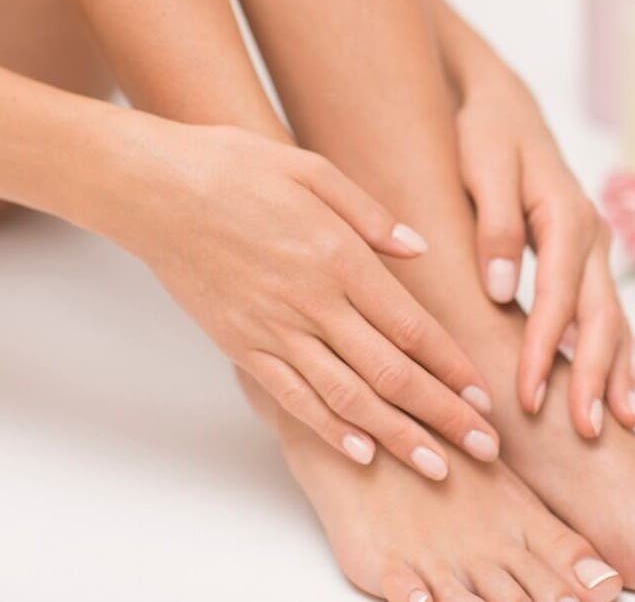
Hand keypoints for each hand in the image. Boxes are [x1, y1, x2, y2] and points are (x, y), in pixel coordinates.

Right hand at [115, 123, 498, 478]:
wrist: (149, 188)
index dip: (453, 367)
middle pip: (391, 373)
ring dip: (398, 436)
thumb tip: (419, 250)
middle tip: (485, 448)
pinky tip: (363, 453)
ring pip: (347, 397)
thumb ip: (371, 215)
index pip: (413, 327)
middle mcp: (313, 302)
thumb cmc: (233, 167)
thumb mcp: (312, 169)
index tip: (485, 397)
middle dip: (444, 415)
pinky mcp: (240, 345)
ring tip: (439, 467)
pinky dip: (329, 429)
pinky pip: (291, 398)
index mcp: (340, 258)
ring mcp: (274, 329)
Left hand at [455, 74, 634, 436]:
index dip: (545, 348)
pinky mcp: (589, 260)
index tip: (529, 395)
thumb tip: (500, 289)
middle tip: (586, 431)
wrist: (505, 107)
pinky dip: (615, 355)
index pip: (558, 295)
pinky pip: (607, 313)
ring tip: (619, 425)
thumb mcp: (481, 165)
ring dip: (617, 372)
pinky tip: (616, 392)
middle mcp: (593, 235)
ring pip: (614, 319)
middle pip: (602, 315)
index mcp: (566, 214)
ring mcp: (597, 249)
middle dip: (596, 375)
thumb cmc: (486, 134)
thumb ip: (494, 224)